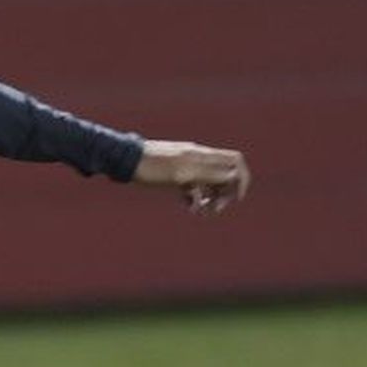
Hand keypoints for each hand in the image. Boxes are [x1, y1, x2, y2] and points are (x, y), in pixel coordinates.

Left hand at [132, 140, 248, 213]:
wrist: (125, 161)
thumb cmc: (152, 167)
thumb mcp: (182, 174)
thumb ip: (209, 174)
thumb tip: (234, 177)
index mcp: (202, 155)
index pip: (235, 161)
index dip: (242, 179)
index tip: (237, 198)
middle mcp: (198, 159)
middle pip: (225, 174)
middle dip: (225, 193)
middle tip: (215, 209)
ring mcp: (187, 166)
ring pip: (209, 182)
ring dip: (211, 197)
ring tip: (201, 211)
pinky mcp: (175, 174)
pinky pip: (193, 186)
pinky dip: (195, 197)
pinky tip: (188, 207)